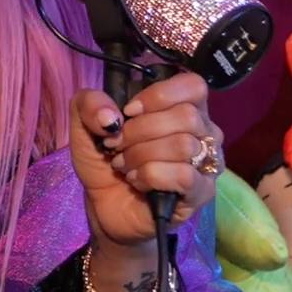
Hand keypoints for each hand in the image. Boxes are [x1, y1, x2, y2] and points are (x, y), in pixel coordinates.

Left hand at [69, 73, 222, 250]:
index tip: (129, 111)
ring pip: (183, 145)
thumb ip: (89, 104)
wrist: (104, 206)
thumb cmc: (105, 159)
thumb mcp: (84, 125)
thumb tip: (111, 115)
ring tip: (124, 165)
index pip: (193, 85)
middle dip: (140, 130)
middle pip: (186, 115)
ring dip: (141, 155)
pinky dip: (151, 175)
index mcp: (182, 107)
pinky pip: (184, 175)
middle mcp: (203, 132)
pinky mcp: (202, 192)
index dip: (158, 95)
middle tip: (117, 145)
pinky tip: (136, 180)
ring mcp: (206, 162)